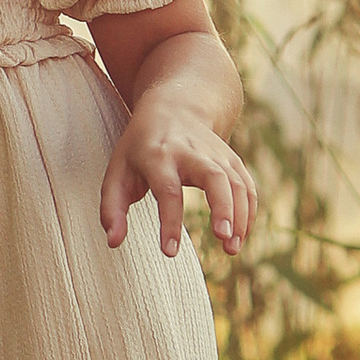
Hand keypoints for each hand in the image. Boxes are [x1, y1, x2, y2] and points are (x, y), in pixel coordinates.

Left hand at [102, 107, 255, 257]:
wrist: (173, 107)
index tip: (169, 252)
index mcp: (158, 155)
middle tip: (223, 239)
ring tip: (232, 248)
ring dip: (239, 216)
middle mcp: (191, 152)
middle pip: (213, 177)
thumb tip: (112, 242)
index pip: (167, 190)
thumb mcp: (117, 171)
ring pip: (236, 182)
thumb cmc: (139, 148)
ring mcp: (216, 154)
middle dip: (222, 208)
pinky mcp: (232, 159)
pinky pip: (247, 185)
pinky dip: (248, 211)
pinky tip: (241, 235)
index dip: (170, 222)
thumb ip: (111, 208)